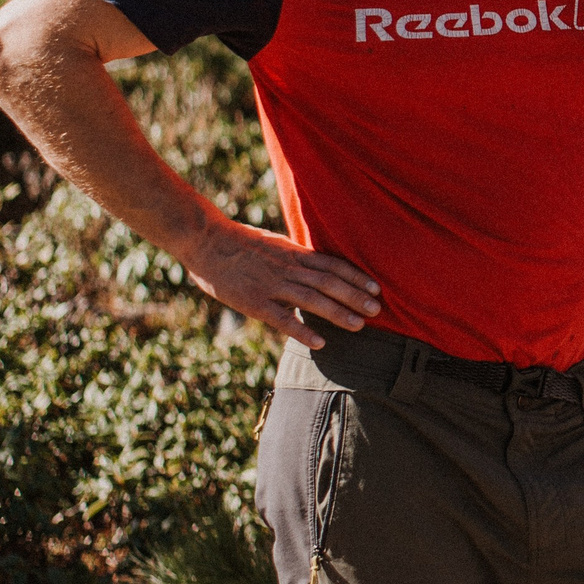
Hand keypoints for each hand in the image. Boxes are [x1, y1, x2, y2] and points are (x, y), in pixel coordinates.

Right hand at [183, 218, 380, 349]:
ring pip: (311, 299)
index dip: (356, 277)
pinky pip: (281, 318)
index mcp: (294, 254)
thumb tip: (319, 266)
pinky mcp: (253, 301)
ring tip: (359, 326)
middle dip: (355, 297)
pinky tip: (320, 342)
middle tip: (378, 310)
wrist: (206, 240)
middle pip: (329, 282)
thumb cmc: (241, 243)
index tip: (376, 288)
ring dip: (338, 313)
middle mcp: (288, 268)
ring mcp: (271, 285)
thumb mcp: (276, 243)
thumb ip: (297, 256)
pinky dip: (302, 330)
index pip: (334, 265)